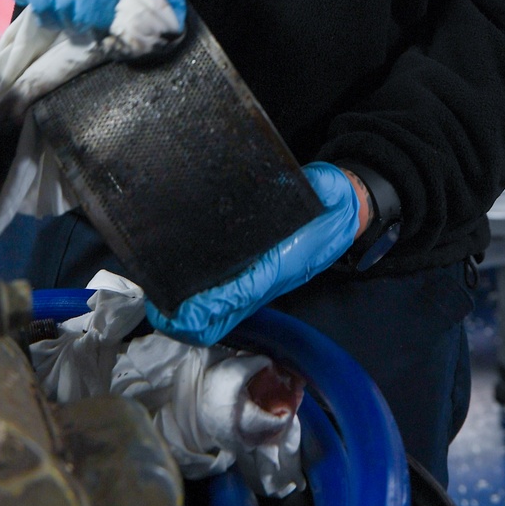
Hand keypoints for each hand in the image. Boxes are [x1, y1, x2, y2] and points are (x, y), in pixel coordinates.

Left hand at [145, 162, 362, 345]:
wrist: (348, 213)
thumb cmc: (332, 200)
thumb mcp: (323, 188)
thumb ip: (307, 188)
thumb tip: (294, 185)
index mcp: (282, 262)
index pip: (241, 290)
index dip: (209, 303)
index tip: (179, 307)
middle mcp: (268, 279)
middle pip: (224, 316)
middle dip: (190, 320)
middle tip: (157, 306)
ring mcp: (261, 282)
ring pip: (222, 314)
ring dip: (191, 316)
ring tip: (159, 301)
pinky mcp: (258, 278)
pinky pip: (227, 301)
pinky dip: (202, 305)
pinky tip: (179, 290)